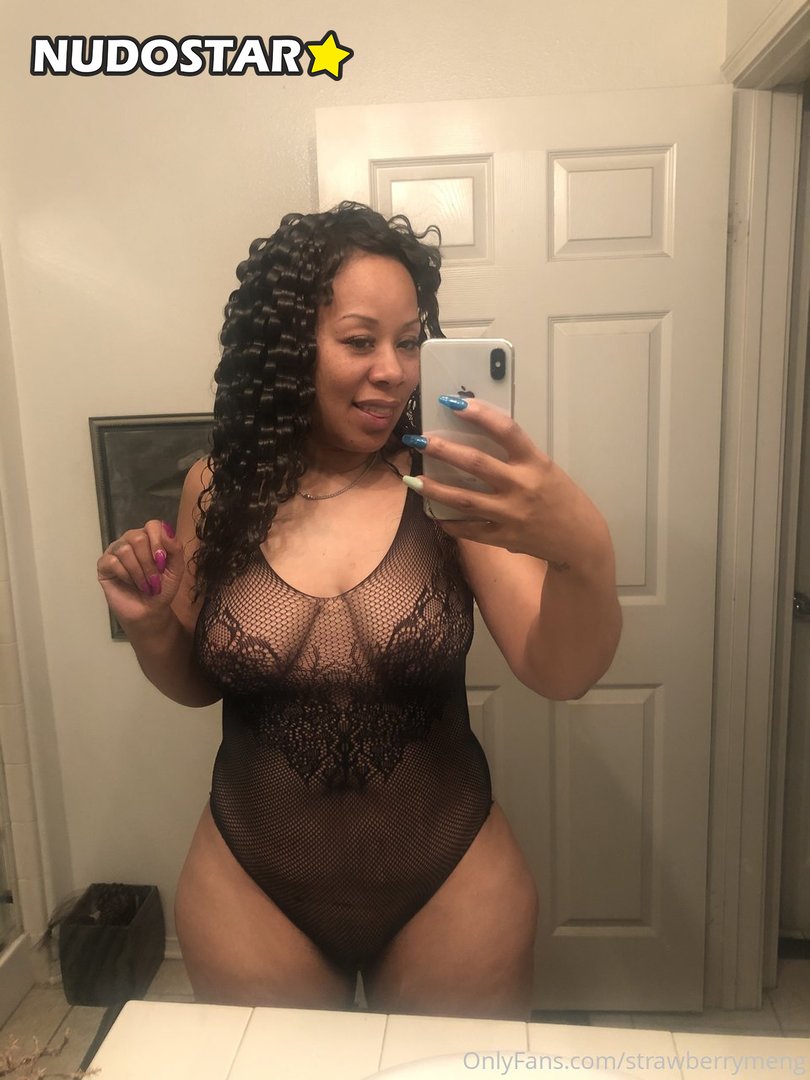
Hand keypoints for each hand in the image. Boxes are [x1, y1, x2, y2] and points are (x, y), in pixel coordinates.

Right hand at [96, 520, 183, 625]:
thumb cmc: (163, 589)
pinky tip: (131, 584)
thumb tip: (165, 528)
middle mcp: (131, 540)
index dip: (158, 542)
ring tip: (145, 585)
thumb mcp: (176, 569)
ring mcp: (116, 551)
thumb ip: (175, 548)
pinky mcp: (104, 565)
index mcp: (149, 538)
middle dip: (149, 563)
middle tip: (154, 580)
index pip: (152, 525)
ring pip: (124, 550)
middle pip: (137, 538)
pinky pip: (112, 562)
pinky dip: (125, 575)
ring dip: (139, 572)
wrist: (150, 611)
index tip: (162, 562)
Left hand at [405, 397, 609, 568]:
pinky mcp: (505, 537)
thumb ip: (516, 456)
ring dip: (435, 489)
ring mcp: (512, 514)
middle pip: (476, 464)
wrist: (580, 540)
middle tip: (418, 439)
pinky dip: (451, 523)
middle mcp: (523, 486)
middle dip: (443, 450)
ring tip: (413, 480)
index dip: (479, 414)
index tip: (453, 402)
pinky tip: (435, 515)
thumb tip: (476, 435)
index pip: (506, 430)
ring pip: (465, 500)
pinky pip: (471, 530)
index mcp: (536, 463)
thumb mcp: (545, 469)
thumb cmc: (561, 497)